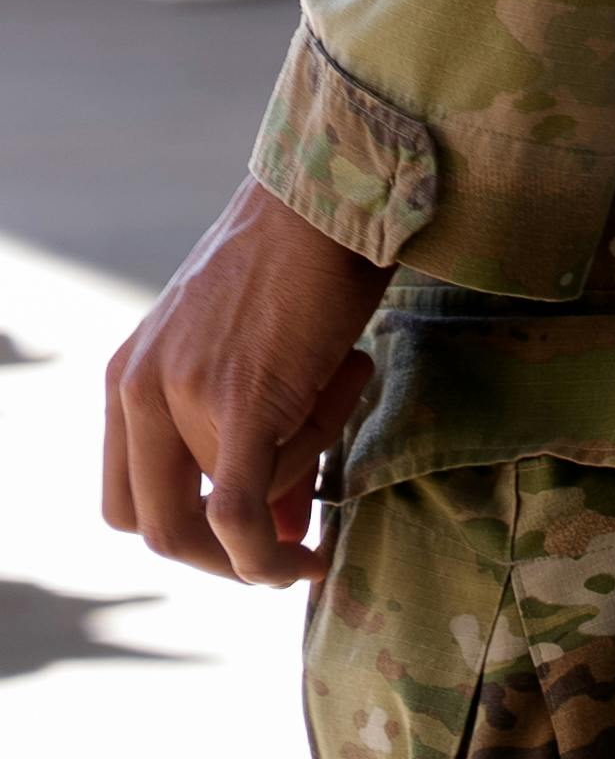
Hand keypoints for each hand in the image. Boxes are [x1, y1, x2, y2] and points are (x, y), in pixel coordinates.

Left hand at [103, 184, 383, 585]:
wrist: (332, 197)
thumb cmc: (306, 267)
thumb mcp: (253, 358)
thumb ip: (251, 444)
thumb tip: (279, 536)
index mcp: (126, 377)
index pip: (129, 496)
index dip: (188, 528)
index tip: (252, 533)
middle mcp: (136, 390)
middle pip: (152, 525)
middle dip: (217, 555)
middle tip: (285, 548)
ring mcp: (179, 396)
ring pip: (221, 506)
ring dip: (288, 494)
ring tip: (343, 397)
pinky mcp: (235, 401)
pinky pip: (237, 509)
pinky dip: (262, 556)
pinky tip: (302, 561)